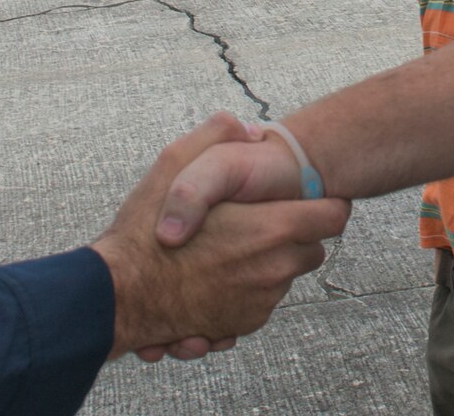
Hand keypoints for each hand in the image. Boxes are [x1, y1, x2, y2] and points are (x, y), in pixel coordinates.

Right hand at [91, 113, 350, 359]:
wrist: (120, 297)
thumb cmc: (145, 233)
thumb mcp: (174, 164)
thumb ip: (216, 135)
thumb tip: (248, 128)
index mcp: (270, 229)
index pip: (333, 217)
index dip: (322, 205)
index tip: (304, 199)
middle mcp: (274, 269)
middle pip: (313, 249)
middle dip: (291, 235)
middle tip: (255, 222)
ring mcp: (261, 301)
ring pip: (284, 276)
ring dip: (265, 263)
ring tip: (224, 250)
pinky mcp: (242, 325)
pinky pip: (260, 302)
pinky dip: (245, 290)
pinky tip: (212, 277)